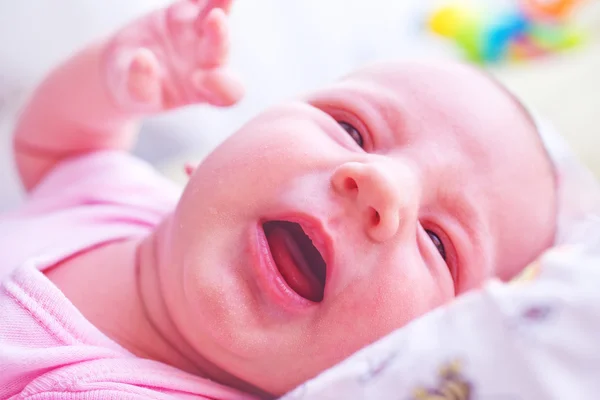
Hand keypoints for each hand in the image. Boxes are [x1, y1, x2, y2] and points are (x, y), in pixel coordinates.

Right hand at [103, 0, 242, 112]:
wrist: (126, 64)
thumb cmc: (136, 89)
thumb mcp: (132, 97)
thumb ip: (139, 86)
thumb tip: (142, 58)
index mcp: (203, 91)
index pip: (226, 92)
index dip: (220, 86)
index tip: (200, 79)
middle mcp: (208, 62)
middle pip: (220, 50)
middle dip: (219, 36)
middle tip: (215, 19)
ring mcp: (198, 34)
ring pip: (212, 17)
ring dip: (219, 2)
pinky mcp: (186, 11)